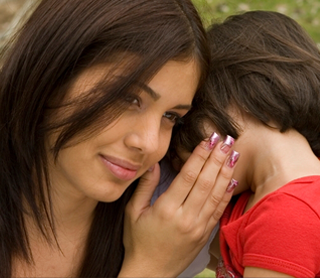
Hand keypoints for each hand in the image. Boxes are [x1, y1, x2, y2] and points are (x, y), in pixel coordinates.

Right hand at [120, 135, 237, 276]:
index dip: (199, 156)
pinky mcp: (204, 234)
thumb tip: (152, 163)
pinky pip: (218, 211)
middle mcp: (186, 217)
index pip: (188, 176)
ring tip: (233, 154)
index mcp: (167, 209)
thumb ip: (145, 186)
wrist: (150, 273)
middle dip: (217, 158)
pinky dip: (227, 194)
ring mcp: (198, 227)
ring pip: (216, 194)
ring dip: (226, 172)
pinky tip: (232, 180)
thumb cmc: (138, 241)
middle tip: (226, 140)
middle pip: (206, 182)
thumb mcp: (133, 212)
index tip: (207, 140)